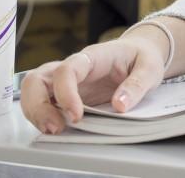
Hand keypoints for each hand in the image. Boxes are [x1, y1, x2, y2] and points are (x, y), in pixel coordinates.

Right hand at [20, 34, 166, 134]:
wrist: (139, 53)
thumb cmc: (141, 57)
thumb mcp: (150, 68)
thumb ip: (137, 84)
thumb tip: (120, 105)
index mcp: (93, 57)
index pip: (67, 70)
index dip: (66, 93)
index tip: (77, 116)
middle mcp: (73, 67)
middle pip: (38, 78)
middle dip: (39, 105)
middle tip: (55, 127)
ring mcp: (66, 81)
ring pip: (34, 90)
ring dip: (36, 112)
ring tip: (53, 131)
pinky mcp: (66, 94)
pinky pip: (44, 102)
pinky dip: (42, 116)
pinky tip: (55, 128)